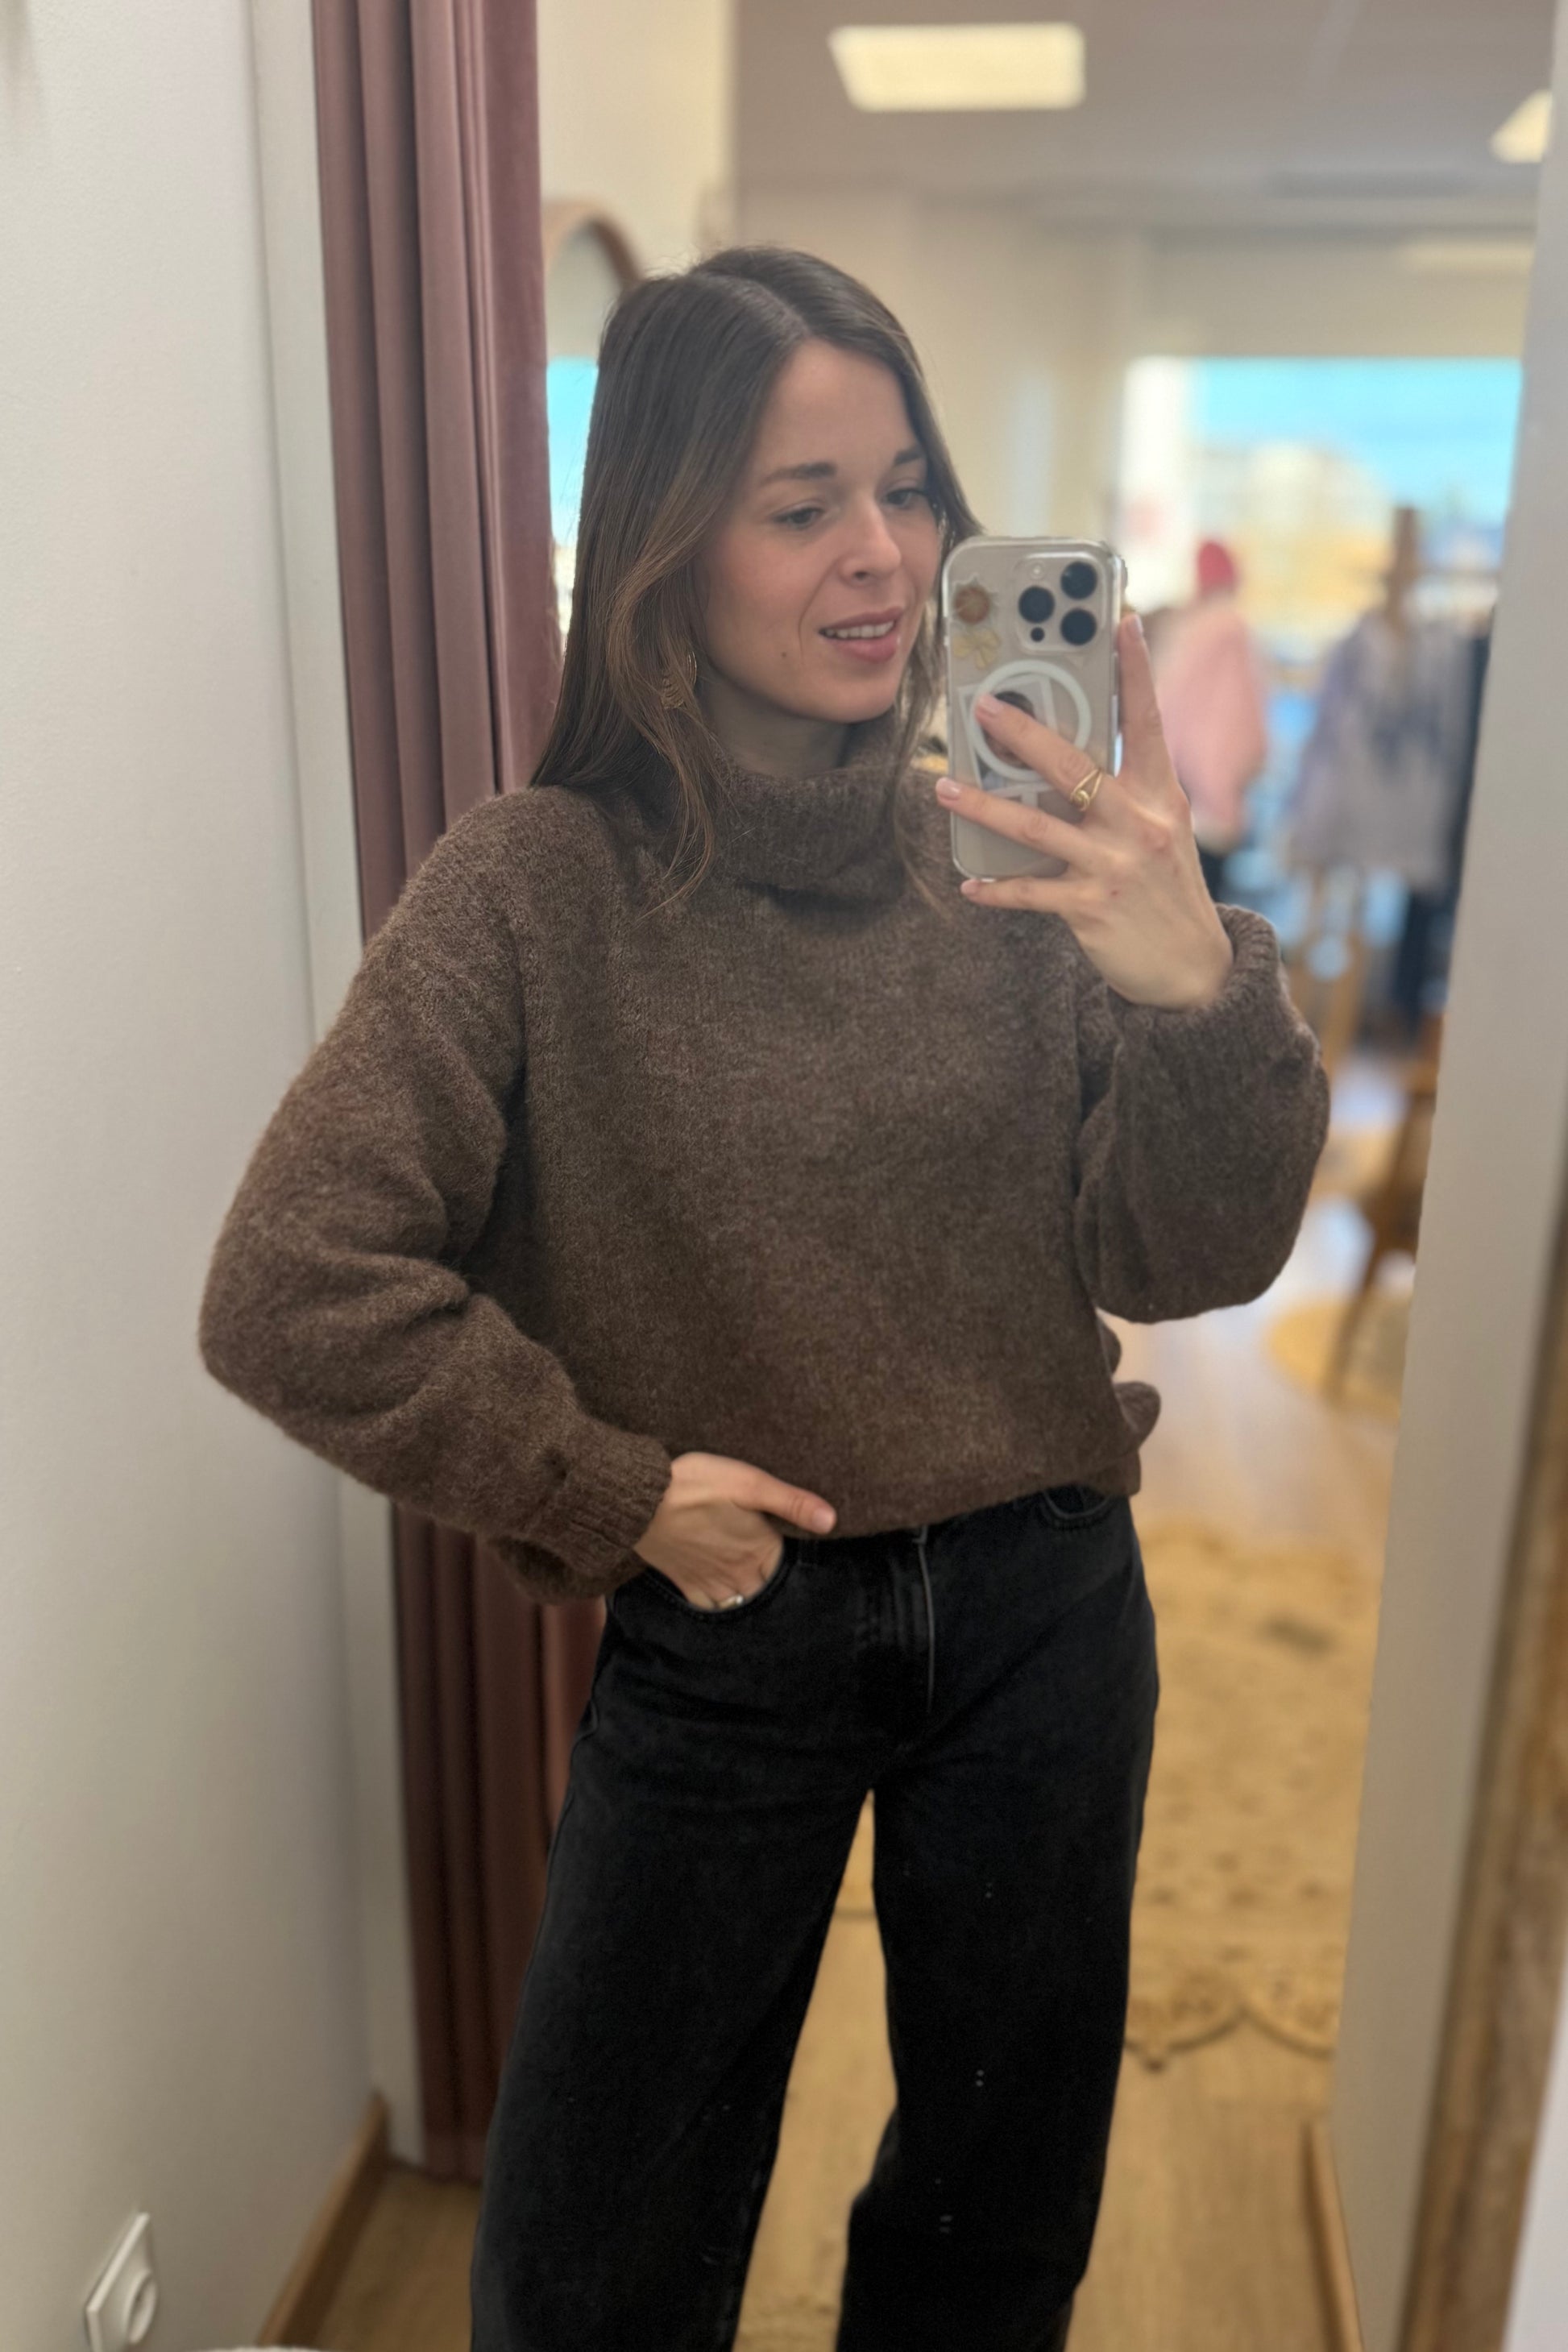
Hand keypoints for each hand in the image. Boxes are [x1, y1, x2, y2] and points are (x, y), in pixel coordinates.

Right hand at [632, 1452, 836, 1610]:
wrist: (639, 1499)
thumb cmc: (695, 1484)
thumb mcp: (749, 1482)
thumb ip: (792, 1503)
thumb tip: (832, 1521)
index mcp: (759, 1549)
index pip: (791, 1570)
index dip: (799, 1567)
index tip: (804, 1564)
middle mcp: (739, 1573)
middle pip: (768, 1592)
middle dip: (777, 1588)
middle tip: (784, 1583)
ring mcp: (710, 1582)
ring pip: (741, 1605)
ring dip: (752, 1600)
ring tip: (756, 1588)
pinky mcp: (685, 1582)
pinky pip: (709, 1609)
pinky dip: (720, 1607)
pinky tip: (723, 1597)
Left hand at [935, 614, 1234, 1010]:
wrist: (1194, 967)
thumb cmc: (1167, 890)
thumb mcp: (1162, 830)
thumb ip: (1124, 793)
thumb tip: (1060, 760)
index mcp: (1160, 795)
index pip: (1147, 721)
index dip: (1135, 670)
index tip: (1122, 622)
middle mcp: (1139, 823)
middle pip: (1073, 766)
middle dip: (1023, 733)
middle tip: (983, 707)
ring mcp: (1114, 865)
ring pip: (1036, 827)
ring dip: (984, 807)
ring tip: (946, 789)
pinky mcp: (1093, 907)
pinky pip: (1031, 892)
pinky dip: (998, 889)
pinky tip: (970, 884)